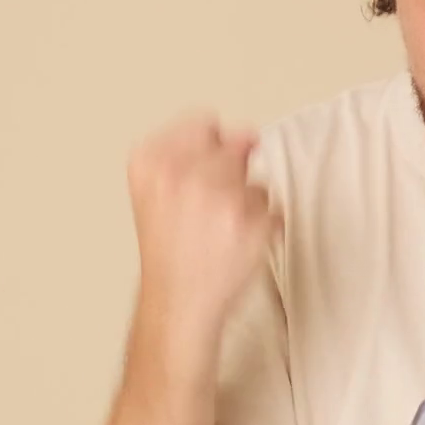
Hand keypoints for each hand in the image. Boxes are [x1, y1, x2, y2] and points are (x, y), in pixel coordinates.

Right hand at [126, 111, 274, 326]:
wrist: (177, 300)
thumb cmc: (168, 247)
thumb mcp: (154, 187)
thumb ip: (190, 150)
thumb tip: (247, 135)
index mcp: (151, 161)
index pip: (205, 124)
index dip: (211, 148)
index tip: (203, 173)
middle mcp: (182, 172)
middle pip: (235, 145)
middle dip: (231, 174)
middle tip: (212, 208)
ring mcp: (219, 195)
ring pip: (257, 178)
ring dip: (247, 201)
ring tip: (220, 228)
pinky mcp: (251, 220)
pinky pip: (272, 208)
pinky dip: (262, 226)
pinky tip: (234, 243)